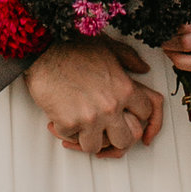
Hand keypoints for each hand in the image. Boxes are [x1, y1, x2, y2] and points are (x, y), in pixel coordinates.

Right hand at [25, 38, 164, 155]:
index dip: (136, 115)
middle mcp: (110, 106)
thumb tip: (143, 68)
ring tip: (80, 125)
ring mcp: (90, 118)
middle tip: (103, 128)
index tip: (126, 114)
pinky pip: (70, 138)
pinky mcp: (68, 123)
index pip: (145, 114)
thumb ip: (129, 58)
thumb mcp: (108, 47)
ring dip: (87, 137)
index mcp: (124, 88)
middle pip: (125, 140)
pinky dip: (64, 129)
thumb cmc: (74, 45)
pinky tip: (61, 115)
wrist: (44, 48)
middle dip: (114, 135)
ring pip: (95, 146)